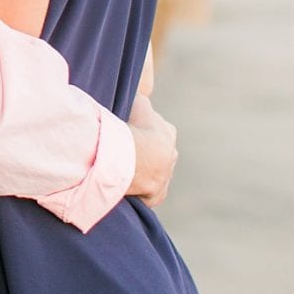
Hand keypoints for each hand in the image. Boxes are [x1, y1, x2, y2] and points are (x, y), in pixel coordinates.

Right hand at [126, 91, 176, 207]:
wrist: (129, 157)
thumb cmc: (132, 127)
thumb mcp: (138, 103)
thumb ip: (141, 102)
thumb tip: (140, 98)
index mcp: (168, 133)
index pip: (157, 129)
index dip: (141, 130)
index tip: (128, 132)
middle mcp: (171, 155)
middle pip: (157, 153)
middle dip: (144, 153)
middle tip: (124, 152)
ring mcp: (165, 177)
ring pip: (153, 174)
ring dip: (141, 172)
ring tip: (122, 169)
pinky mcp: (156, 195)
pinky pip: (148, 194)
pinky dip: (139, 192)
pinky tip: (127, 187)